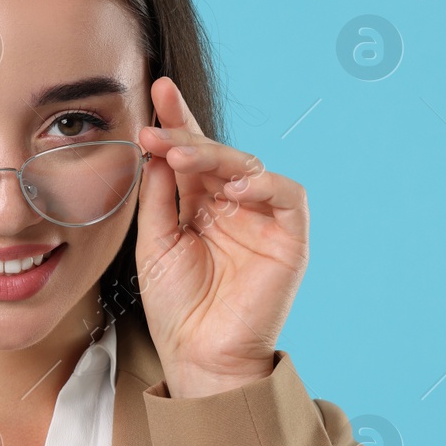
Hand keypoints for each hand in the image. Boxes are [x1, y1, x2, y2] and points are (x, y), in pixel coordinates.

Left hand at [133, 77, 308, 398]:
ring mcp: (263, 219)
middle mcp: (233, 205)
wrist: (199, 355)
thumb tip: (156, 147)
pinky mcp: (290, 238)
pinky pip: (287, 195)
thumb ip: (158, 195)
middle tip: (156, 127)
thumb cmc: (176, 307)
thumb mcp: (154, 243)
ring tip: (178, 155)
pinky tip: (230, 185)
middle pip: (216, 154)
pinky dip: (261, 183)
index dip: (177, 121)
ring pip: (247, 167)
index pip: (190, 154)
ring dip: (212, 155)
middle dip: (186, 134)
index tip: (156, 90)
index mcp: (199, 205)